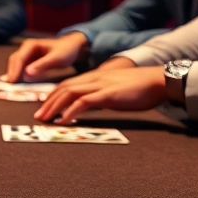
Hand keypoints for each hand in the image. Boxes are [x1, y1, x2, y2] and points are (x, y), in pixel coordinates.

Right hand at [4, 34, 87, 82]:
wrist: (72, 47)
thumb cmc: (65, 51)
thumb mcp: (56, 58)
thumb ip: (42, 65)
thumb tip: (27, 73)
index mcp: (30, 45)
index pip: (18, 58)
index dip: (14, 70)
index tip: (12, 82)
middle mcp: (26, 49)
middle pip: (14, 62)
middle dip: (11, 74)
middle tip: (9, 87)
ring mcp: (27, 55)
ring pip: (16, 66)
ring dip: (14, 76)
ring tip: (11, 88)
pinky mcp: (29, 62)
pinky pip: (21, 69)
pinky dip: (19, 77)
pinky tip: (17, 86)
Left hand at [33, 63, 166, 123]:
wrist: (159, 80)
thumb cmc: (142, 87)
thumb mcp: (116, 90)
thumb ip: (103, 95)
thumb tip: (93, 105)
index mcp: (96, 77)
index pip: (68, 84)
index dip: (54, 94)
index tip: (44, 106)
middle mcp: (94, 78)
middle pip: (64, 88)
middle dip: (48, 102)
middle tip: (38, 116)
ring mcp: (100, 85)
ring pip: (69, 93)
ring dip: (54, 107)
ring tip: (45, 119)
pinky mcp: (108, 95)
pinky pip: (83, 102)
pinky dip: (71, 111)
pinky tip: (64, 121)